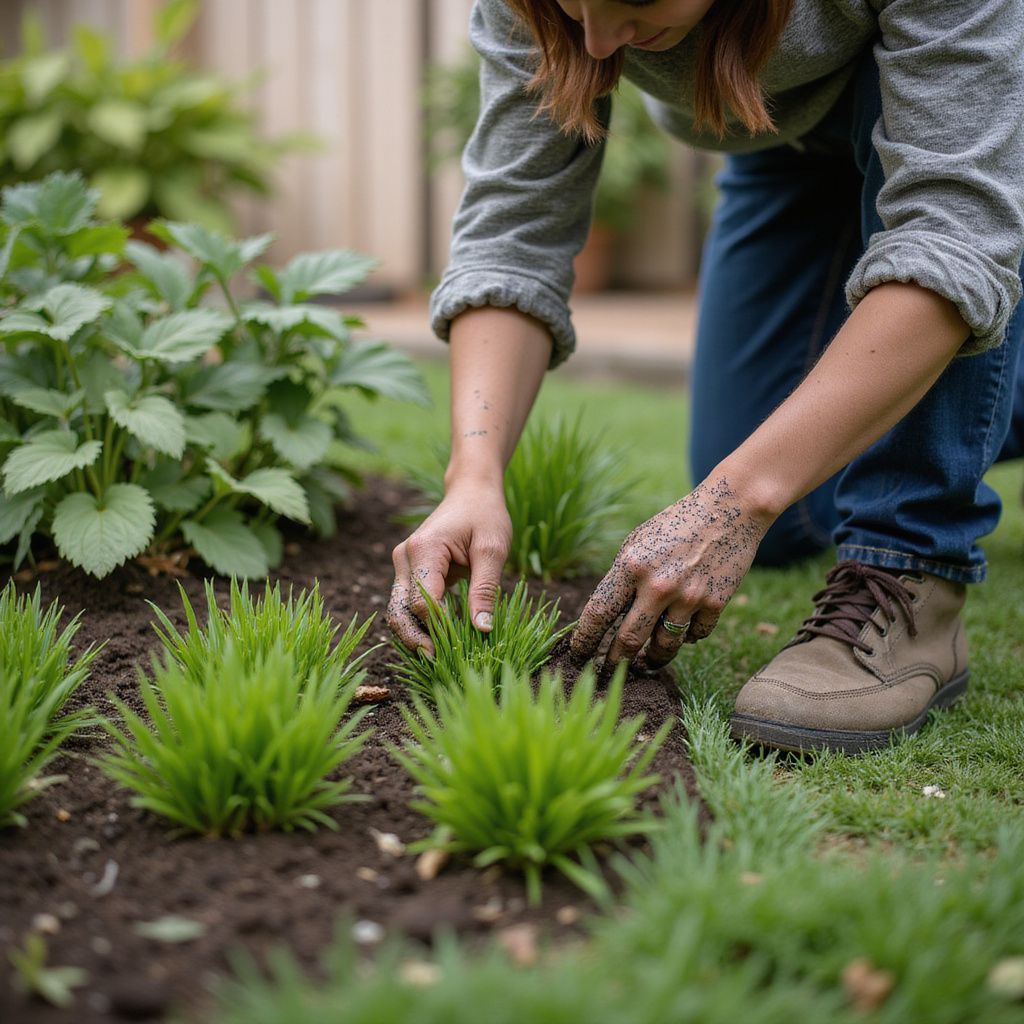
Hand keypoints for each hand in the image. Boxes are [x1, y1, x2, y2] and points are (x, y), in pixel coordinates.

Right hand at [387, 481, 511, 654]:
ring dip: (414, 634)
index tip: (458, 649)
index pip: (423, 601)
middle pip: (400, 609)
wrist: (472, 492)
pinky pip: (407, 602)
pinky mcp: (408, 570)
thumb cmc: (486, 516)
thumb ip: (485, 590)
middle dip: (416, 639)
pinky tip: (436, 639)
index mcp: (425, 549)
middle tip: (438, 662)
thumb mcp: (494, 551)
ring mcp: (403, 563)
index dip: (438, 629)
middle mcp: (405, 556)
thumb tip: (482, 630)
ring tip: (436, 656)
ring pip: (398, 609)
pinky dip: (418, 622)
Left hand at [569, 475, 772, 671]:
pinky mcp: (714, 603)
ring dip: (652, 661)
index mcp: (630, 566)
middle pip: (627, 642)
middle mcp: (657, 585)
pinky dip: (688, 638)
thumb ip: (622, 578)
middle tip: (607, 673)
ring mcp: (688, 597)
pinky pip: (695, 636)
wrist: (730, 510)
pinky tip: (683, 632)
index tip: (577, 657)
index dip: (584, 641)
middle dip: (614, 664)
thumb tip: (606, 618)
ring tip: (645, 663)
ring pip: (663, 648)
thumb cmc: (676, 526)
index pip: (598, 614)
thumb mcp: (638, 543)